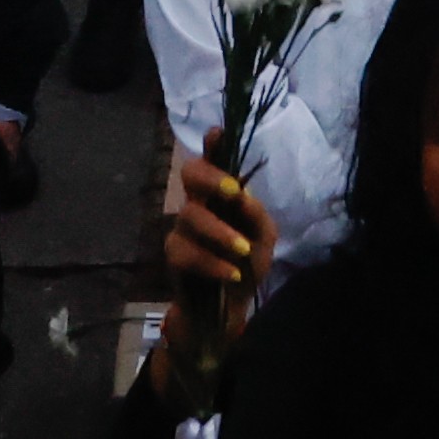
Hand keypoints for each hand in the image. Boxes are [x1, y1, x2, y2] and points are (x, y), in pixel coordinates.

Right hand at [160, 151, 267, 299]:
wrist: (232, 305)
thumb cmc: (248, 262)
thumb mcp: (263, 238)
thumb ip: (256, 214)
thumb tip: (242, 195)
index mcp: (222, 193)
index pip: (213, 160)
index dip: (213, 145)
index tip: (217, 132)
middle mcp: (198, 202)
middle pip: (190, 172)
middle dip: (210, 177)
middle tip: (232, 192)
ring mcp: (182, 227)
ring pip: (190, 215)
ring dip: (220, 233)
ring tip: (243, 251)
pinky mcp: (174, 254)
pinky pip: (187, 251)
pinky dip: (213, 263)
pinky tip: (232, 274)